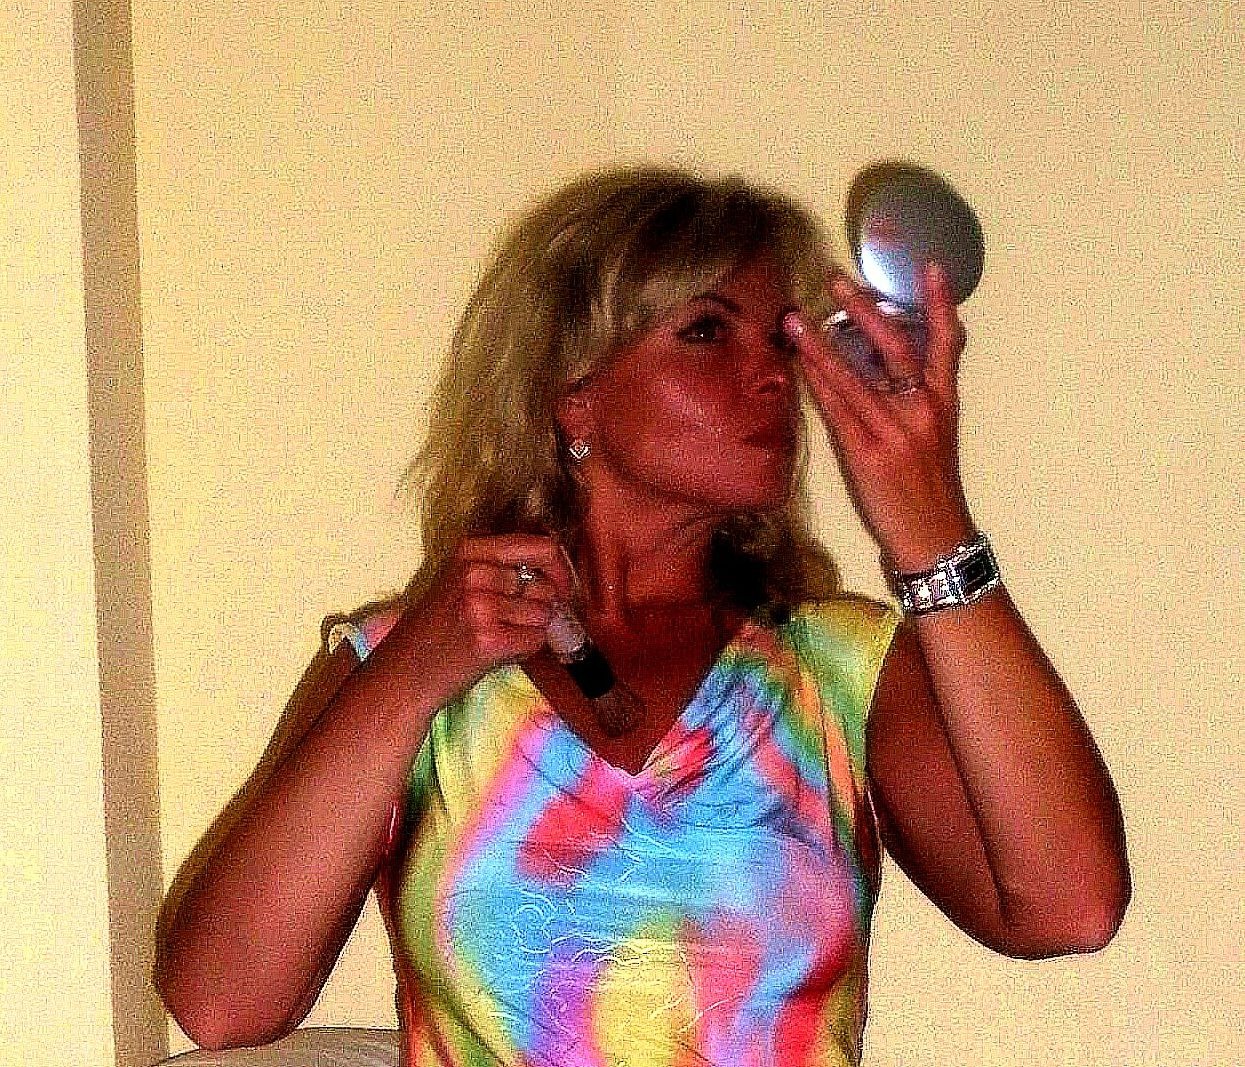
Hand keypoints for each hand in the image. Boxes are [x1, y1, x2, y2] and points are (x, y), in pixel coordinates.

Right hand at [401, 534, 575, 698]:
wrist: (404, 672)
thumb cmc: (438, 627)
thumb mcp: (459, 578)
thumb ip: (502, 565)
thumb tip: (559, 563)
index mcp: (470, 551)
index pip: (542, 547)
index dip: (561, 569)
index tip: (561, 586)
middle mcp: (474, 573)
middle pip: (546, 586)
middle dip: (540, 607)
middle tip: (510, 622)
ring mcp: (480, 606)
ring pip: (544, 614)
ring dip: (531, 630)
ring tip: (499, 636)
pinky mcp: (488, 640)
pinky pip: (536, 640)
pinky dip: (524, 650)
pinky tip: (497, 651)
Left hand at [783, 263, 975, 571]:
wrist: (934, 539)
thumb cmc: (930, 489)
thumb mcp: (935, 438)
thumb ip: (913, 400)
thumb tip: (878, 365)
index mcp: (943, 404)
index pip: (945, 345)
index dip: (939, 305)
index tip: (930, 266)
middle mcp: (921, 411)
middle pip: (895, 349)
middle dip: (865, 311)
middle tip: (837, 281)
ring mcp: (894, 431)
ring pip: (853, 377)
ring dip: (820, 346)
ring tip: (795, 319)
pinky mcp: (867, 453)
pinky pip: (837, 410)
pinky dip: (817, 384)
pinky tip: (799, 364)